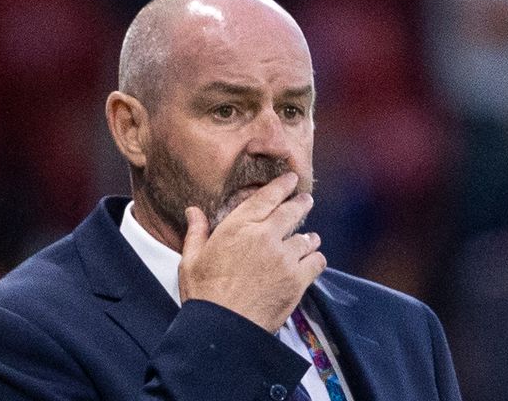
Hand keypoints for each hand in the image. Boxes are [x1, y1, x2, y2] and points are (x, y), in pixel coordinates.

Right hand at [178, 172, 325, 332]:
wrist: (224, 328)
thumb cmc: (204, 294)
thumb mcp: (191, 260)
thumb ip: (196, 232)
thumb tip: (193, 211)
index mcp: (238, 227)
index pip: (266, 197)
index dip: (281, 185)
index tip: (290, 180)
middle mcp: (264, 237)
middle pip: (291, 212)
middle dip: (301, 203)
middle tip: (306, 200)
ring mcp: (284, 258)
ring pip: (306, 238)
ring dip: (309, 237)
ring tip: (310, 238)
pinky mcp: (297, 280)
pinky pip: (316, 262)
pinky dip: (316, 260)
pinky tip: (312, 261)